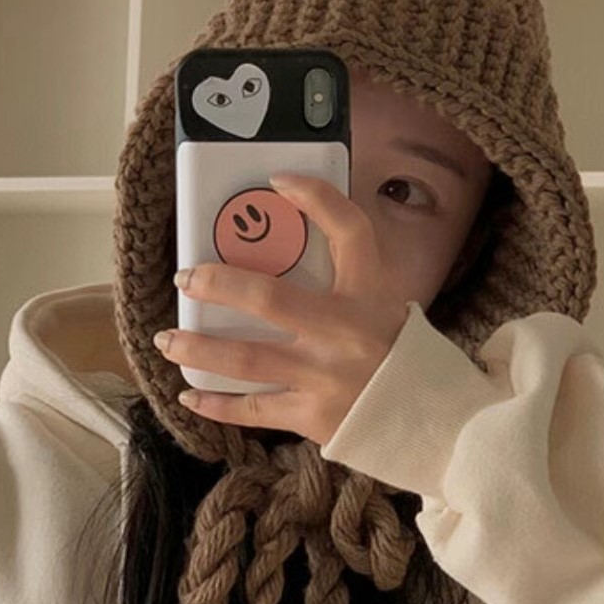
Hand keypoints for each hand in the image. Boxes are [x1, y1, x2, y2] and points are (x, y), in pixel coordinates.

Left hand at [153, 174, 410, 446]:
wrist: (435, 423)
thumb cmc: (400, 360)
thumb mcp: (384, 307)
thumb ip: (343, 284)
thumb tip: (276, 257)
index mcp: (369, 295)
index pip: (349, 230)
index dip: (315, 197)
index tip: (278, 180)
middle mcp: (346, 333)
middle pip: (270, 298)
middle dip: (219, 284)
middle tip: (186, 278)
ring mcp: (327, 378)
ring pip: (248, 359)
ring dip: (200, 348)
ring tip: (167, 339)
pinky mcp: (315, 417)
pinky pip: (254, 410)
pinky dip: (217, 404)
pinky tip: (191, 394)